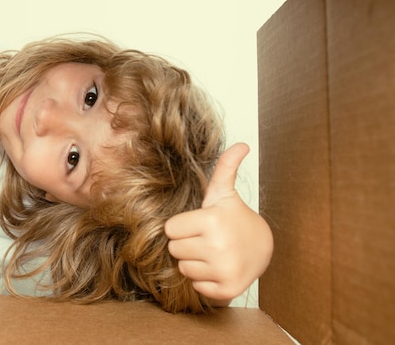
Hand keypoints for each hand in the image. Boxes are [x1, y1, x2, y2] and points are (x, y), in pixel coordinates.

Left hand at [164, 143, 272, 303]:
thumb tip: (241, 144)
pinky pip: (197, 286)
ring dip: (193, 262)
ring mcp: (224, 270)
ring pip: (183, 269)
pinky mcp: (228, 289)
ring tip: (211, 252)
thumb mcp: (224, 193)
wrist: (263, 247)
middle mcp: (218, 247)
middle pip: (174, 250)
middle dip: (186, 244)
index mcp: (212, 221)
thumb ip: (225, 168)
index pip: (169, 229)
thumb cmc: (234, 218)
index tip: (197, 224)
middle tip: (204, 238)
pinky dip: (204, 279)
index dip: (181, 226)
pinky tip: (216, 267)